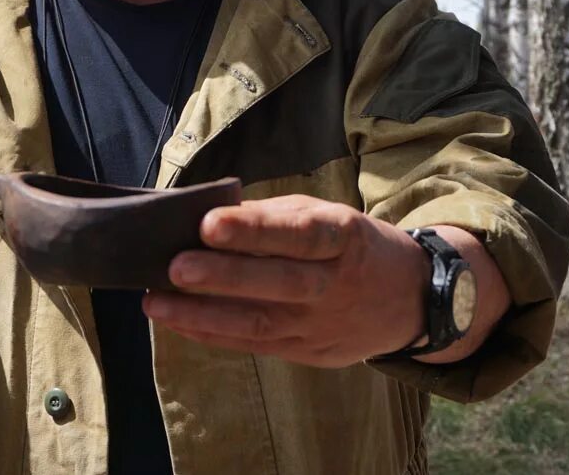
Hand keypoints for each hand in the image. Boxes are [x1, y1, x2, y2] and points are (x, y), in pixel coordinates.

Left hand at [142, 195, 429, 367]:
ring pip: (261, 322)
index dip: (255, 229)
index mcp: (343, 237)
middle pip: (277, 282)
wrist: (411, 298)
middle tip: (174, 266)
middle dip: (223, 275)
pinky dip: (213, 334)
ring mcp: (322, 324)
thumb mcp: (328, 216)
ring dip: (203, 313)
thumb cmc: (353, 245)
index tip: (209, 222)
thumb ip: (275, 218)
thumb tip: (209, 215)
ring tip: (157, 302)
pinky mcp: (309, 353)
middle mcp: (335, 284)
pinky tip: (178, 322)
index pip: (298, 232)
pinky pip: (256, 345)